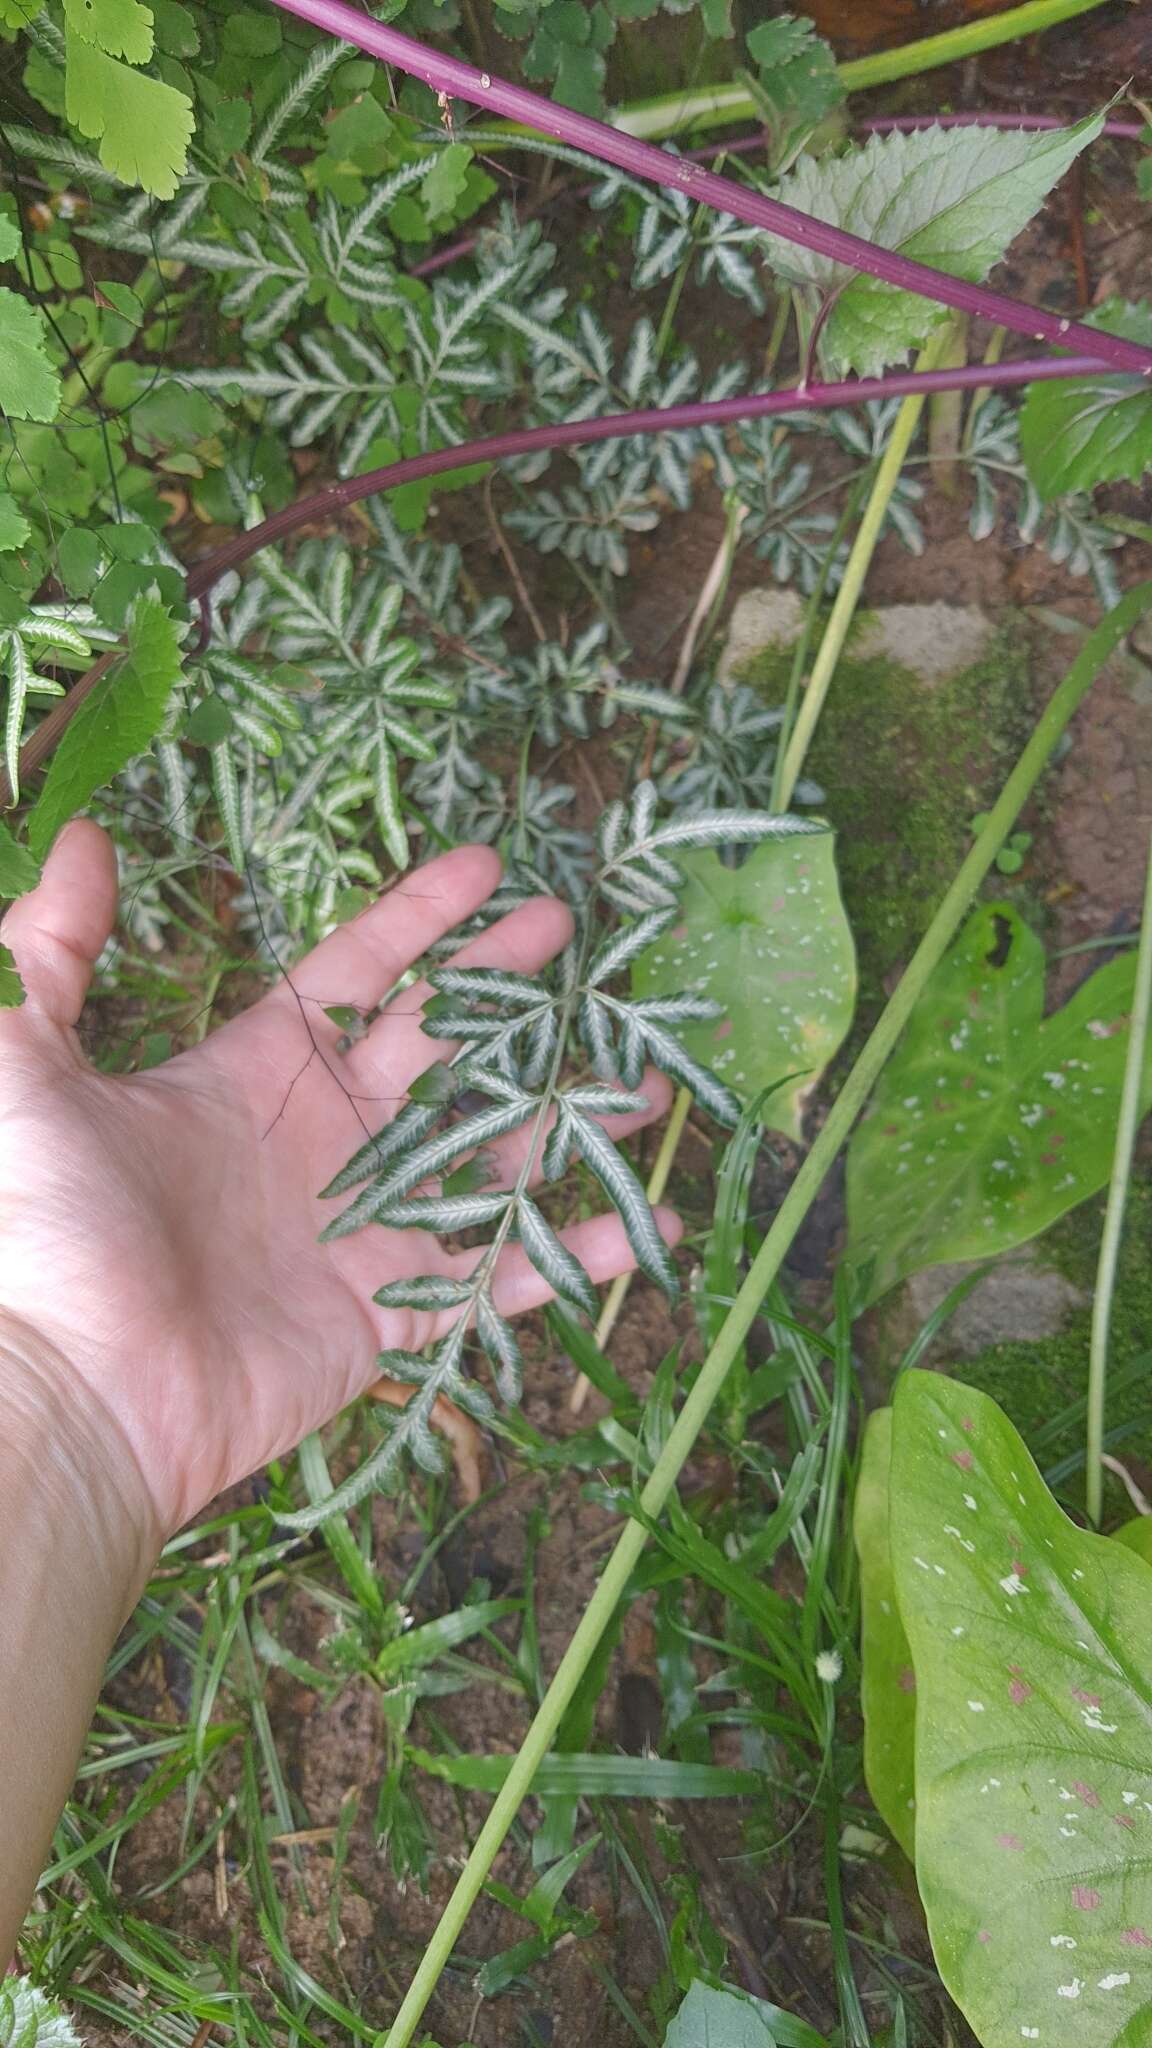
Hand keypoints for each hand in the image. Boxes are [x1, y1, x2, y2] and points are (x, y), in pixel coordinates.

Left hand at [0, 823, 677, 1536]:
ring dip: (565, 1119)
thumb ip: (51, 950)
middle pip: (440, 1052)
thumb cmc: (41, 1229)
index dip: (420, 922)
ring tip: (647, 1081)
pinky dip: (574, 1255)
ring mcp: (358, 1230)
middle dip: (510, 994)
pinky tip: (647, 1224)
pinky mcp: (387, 1316)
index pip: (355, 978)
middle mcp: (318, 1145)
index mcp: (249, 1077)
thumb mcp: (26, 1064)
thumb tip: (76, 836)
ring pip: (486, 1157)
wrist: (69, 1389)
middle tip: (579, 943)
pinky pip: (499, 1276)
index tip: (488, 869)